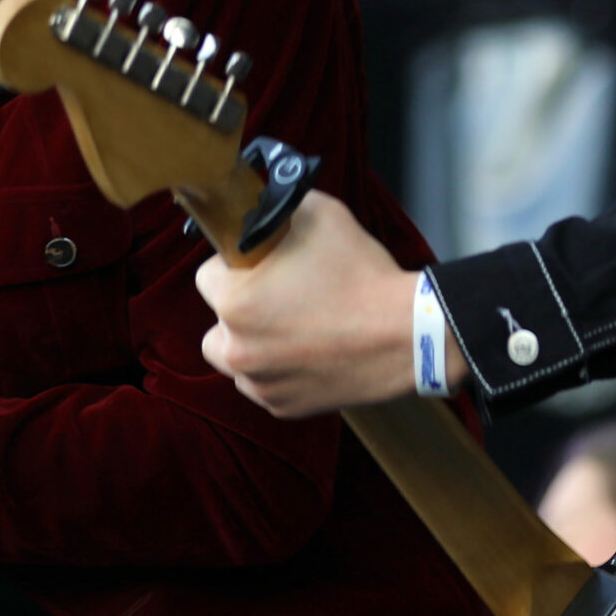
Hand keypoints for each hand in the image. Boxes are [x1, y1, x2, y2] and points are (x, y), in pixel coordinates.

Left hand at [194, 190, 466, 416]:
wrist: (409, 334)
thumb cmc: (364, 275)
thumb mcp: (320, 214)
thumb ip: (278, 211)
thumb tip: (261, 208)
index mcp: (235, 302)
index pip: (206, 275)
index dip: (233, 264)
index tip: (259, 264)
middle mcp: (237, 349)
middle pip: (216, 322)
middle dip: (238, 308)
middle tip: (278, 296)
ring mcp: (260, 383)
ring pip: (237, 358)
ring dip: (254, 343)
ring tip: (293, 327)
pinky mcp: (283, 407)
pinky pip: (266, 383)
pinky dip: (279, 370)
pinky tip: (310, 351)